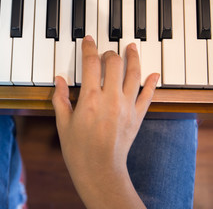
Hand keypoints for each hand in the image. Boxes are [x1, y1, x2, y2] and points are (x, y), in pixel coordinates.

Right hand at [52, 36, 158, 207]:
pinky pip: (148, 95)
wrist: (99, 170)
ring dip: (133, 58)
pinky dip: (152, 82)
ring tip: (132, 47)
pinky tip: (154, 73)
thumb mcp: (63, 123)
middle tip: (105, 52)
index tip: (88, 41)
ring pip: (134, 74)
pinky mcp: (137, 116)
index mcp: (90, 99)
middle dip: (109, 53)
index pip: (90, 63)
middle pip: (114, 63)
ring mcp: (126, 106)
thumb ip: (61, 99)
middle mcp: (110, 98)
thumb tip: (58, 81)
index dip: (89, 48)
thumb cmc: (79, 150)